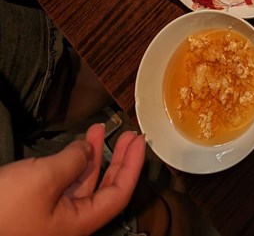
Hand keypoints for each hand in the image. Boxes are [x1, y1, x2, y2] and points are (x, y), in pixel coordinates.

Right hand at [0, 123, 145, 235]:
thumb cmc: (4, 211)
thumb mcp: (45, 179)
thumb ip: (74, 161)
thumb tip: (88, 149)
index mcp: (80, 222)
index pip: (120, 194)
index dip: (133, 165)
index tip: (141, 140)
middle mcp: (71, 222)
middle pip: (105, 189)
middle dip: (118, 159)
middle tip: (129, 134)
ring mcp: (53, 218)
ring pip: (84, 185)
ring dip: (94, 156)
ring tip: (99, 129)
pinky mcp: (36, 211)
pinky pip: (64, 186)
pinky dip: (73, 163)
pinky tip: (76, 146)